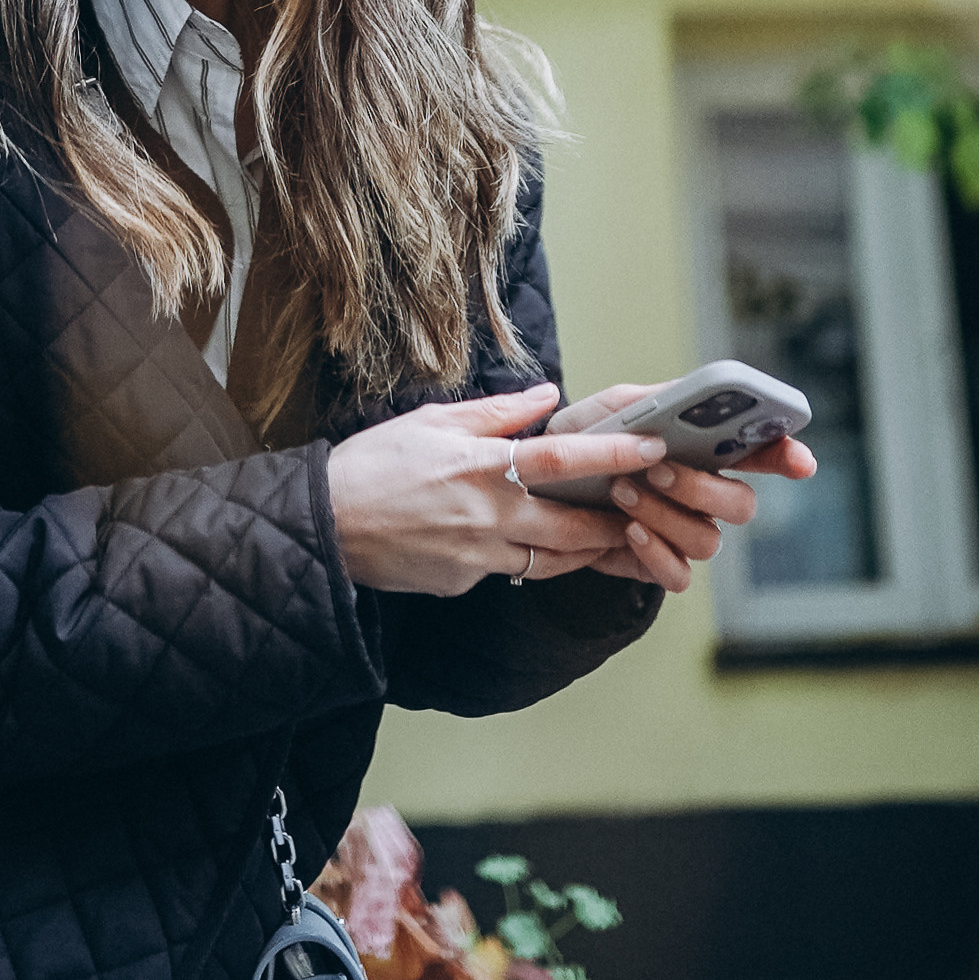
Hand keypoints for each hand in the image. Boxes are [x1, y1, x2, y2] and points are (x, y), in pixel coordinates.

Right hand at [325, 385, 673, 598]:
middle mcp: (488, 517)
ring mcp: (478, 559)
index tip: (652, 446)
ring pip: (551, 561)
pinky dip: (526, 559)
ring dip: (585, 550)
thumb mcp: (433, 420)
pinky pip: (508, 572)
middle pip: (573, 527)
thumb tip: (547, 395)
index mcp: (482, 467)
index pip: (563, 458)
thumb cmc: (374, 463)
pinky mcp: (464, 584)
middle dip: (616, 522)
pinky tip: (532, 545)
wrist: (326, 525)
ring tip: (611, 536)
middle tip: (649, 512)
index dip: (613, 453)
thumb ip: (496, 412)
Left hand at [507, 403, 820, 594]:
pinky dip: (656, 553)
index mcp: (707, 451)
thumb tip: (694, 402)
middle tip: (658, 467)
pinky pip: (678, 577)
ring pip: (707, 540)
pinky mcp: (657, 566)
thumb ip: (659, 399)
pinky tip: (629, 529)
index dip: (788, 457)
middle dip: (702, 487)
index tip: (800, 461)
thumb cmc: (585, 437)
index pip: (763, 453)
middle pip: (742, 506)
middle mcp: (706, 497)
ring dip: (664, 514)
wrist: (537, 483)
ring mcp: (685, 534)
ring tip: (622, 490)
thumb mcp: (617, 405)